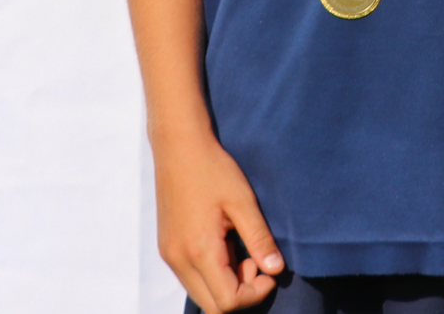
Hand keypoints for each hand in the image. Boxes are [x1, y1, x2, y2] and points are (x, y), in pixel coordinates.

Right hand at [152, 128, 285, 311]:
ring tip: (239, 248)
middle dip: (240, 293)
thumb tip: (276, 270)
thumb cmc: (213, 169)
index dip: (255, 293)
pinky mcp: (167, 248)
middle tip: (254, 260)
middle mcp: (178, 260)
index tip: (268, 269)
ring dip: (225, 283)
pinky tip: (224, 243)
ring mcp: (170, 255)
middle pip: (212, 306)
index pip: (227, 303)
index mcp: (199, 251)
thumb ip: (259, 239)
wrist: (178, 145)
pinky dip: (212, 273)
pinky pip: (192, 278)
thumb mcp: (243, 202)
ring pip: (201, 294)